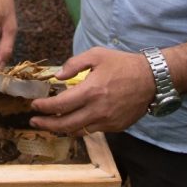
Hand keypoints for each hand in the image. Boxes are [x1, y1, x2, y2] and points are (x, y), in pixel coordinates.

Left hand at [28, 47, 152, 134]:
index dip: (44, 107)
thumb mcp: (97, 55)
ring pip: (78, 131)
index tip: (34, 105)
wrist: (152, 79)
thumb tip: (57, 76)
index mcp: (91, 91)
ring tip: (50, 124)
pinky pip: (93, 130)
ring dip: (61, 129)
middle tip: (35, 121)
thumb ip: (74, 64)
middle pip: (65, 124)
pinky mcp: (116, 127)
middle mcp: (98, 110)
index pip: (60, 105)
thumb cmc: (123, 64)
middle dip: (47, 124)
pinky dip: (80, 128)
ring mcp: (108, 121)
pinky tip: (72, 122)